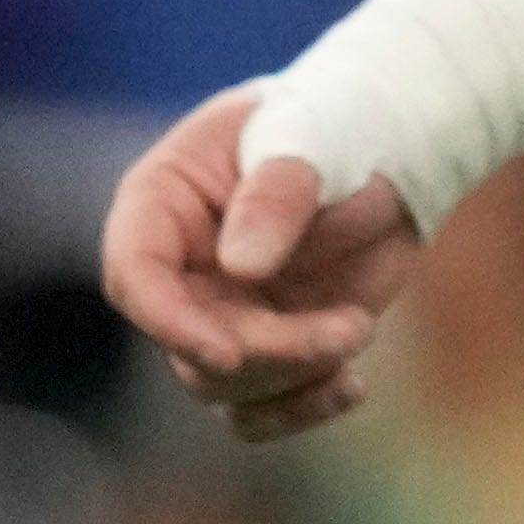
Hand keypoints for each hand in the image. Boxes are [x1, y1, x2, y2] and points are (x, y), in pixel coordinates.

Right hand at [98, 85, 423, 443]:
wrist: (389, 140)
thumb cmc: (336, 118)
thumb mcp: (310, 132)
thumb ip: (277, 190)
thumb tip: (242, 266)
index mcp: (161, 204)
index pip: (134, 275)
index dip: (170, 322)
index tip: (228, 353)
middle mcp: (180, 269)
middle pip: (191, 343)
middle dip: (269, 350)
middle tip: (351, 329)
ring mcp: (224, 310)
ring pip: (227, 383)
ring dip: (296, 373)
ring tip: (360, 327)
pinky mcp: (272, 340)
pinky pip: (262, 404)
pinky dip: (302, 405)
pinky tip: (351, 387)